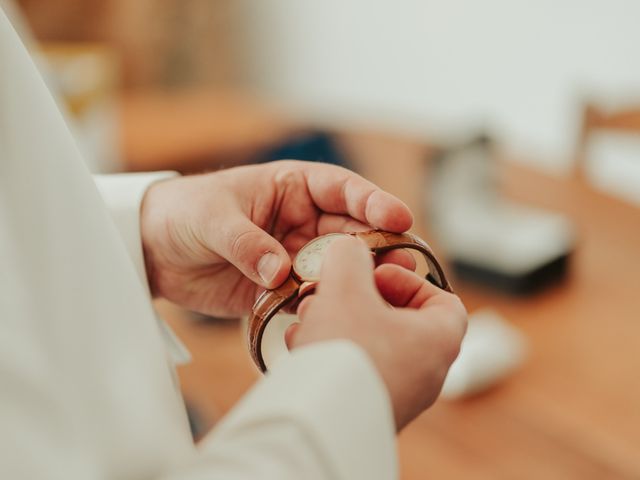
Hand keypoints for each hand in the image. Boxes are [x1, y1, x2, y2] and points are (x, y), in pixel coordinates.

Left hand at [140, 160, 413, 316]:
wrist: (152, 250)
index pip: (341, 189)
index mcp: (291, 188)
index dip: (373, 201)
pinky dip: (324, 305)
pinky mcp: (282, 288)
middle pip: (351, 231)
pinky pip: (311, 296)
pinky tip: (337, 315)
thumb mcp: (212, 218)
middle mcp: (301, 221)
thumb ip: (246, 243)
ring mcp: (295, 256)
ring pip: (337, 267)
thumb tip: (279, 271)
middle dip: (378, 245)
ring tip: (382, 291)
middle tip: (402, 263)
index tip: (397, 216)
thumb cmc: (182, 213)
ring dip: (358, 279)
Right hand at [286, 236, 466, 429]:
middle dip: (360, 299)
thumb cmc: (347, 355)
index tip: (376, 275)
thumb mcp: (346, 287)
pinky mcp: (368, 408)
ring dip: (340, 323)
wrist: (320, 421)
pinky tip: (304, 347)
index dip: (410, 280)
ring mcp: (398, 394)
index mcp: (438, 340)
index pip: (443, 299)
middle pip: (400, 320)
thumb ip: (350, 257)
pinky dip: (332, 353)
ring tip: (311, 317)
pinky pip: (354, 370)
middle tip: (335, 292)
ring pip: (372, 344)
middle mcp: (426, 372)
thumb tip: (348, 249)